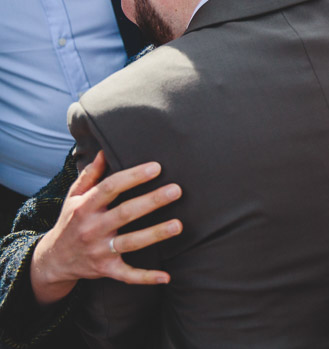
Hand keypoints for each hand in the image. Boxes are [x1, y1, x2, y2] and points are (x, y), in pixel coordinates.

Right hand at [30, 152, 182, 305]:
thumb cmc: (71, 221)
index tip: (157, 167)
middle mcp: (92, 229)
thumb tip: (105, 150)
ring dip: (155, 234)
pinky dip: (146, 277)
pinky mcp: (106, 270)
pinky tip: (167, 276)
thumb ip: (90, 174)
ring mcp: (100, 251)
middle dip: (151, 201)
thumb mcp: (74, 196)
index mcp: (85, 207)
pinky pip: (127, 275)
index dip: (133, 176)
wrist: (52, 260)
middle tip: (176, 190)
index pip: (110, 188)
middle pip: (125, 213)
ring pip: (131, 242)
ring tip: (179, 225)